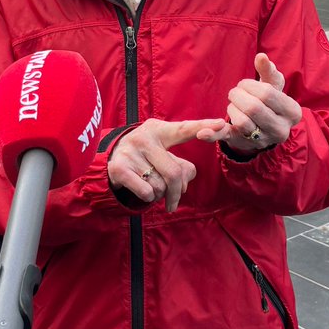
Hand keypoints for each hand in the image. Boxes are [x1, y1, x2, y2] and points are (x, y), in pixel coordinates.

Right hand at [108, 116, 227, 211]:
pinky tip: (140, 190)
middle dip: (176, 193)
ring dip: (158, 193)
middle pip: (174, 173)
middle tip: (173, 204)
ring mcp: (130, 152)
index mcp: (159, 130)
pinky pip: (146, 192)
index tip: (221, 125)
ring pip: (160, 186)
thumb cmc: (144, 159)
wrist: (107, 162)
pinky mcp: (119, 168)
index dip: (203, 127)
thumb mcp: (163, 157)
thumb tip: (183, 185)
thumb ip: (181, 167)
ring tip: (148, 184)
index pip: (184, 130)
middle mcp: (144, 138)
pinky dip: (148, 197)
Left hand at [222, 53, 302, 152]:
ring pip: (242, 121)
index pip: (267, 94)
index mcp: (292, 112)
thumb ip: (268, 70)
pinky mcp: (242, 143)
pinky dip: (213, 135)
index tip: (245, 85)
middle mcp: (280, 130)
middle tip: (236, 92)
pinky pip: (227, 138)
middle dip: (239, 95)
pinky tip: (202, 132)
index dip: (251, 86)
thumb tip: (261, 56)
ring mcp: (262, 139)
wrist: (264, 129)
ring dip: (232, 108)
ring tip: (234, 104)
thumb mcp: (273, 85)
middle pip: (253, 108)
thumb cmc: (270, 100)